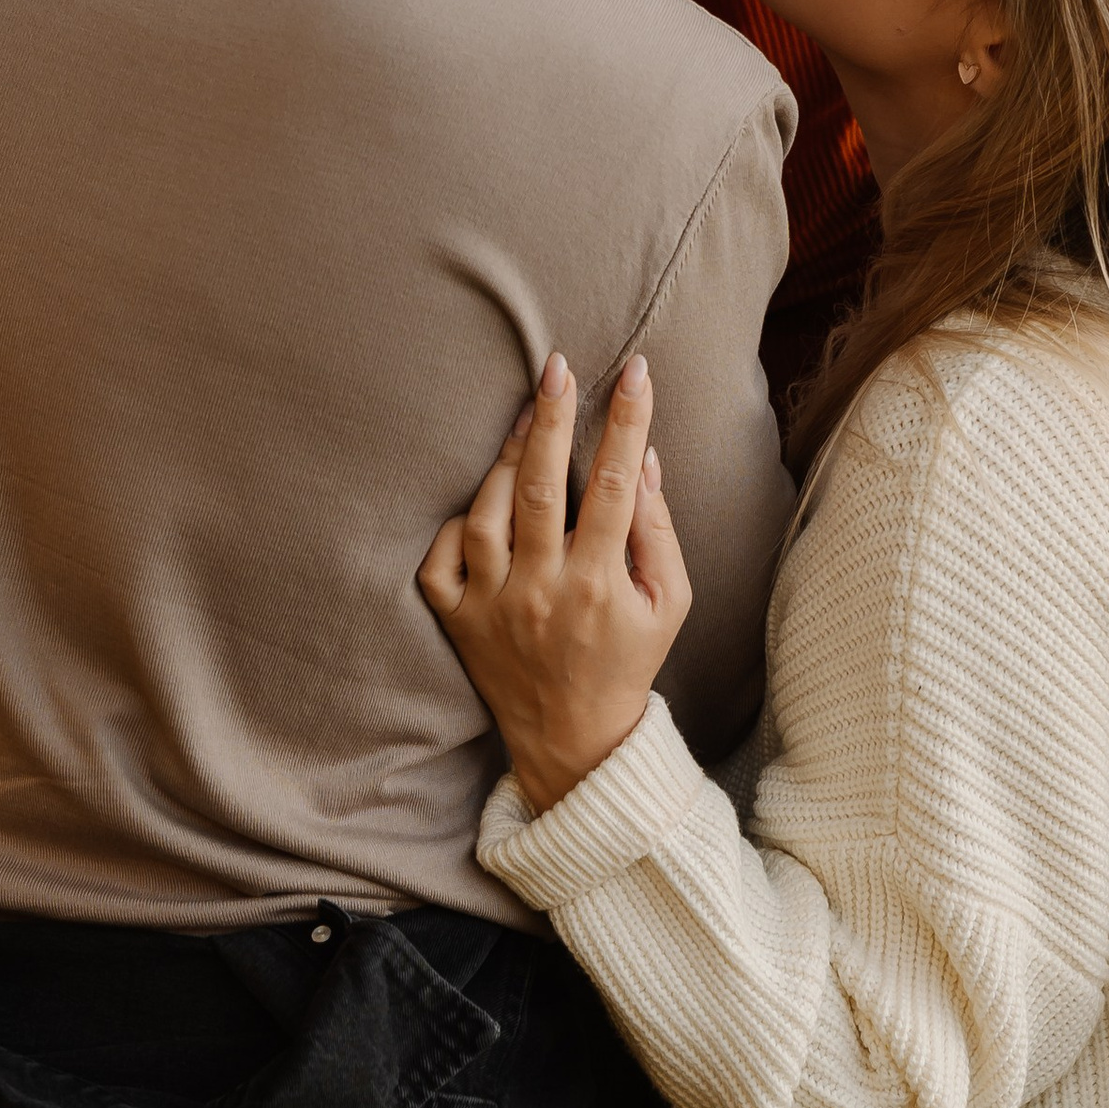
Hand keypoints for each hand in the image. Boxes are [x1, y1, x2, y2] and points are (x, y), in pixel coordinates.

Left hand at [419, 350, 692, 811]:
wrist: (574, 740)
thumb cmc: (628, 660)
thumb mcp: (668, 603)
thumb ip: (657, 531)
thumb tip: (643, 457)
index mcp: (601, 585)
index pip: (613, 486)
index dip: (626, 421)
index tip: (634, 372)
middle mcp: (542, 592)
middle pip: (539, 488)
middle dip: (549, 419)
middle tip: (555, 366)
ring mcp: (493, 607)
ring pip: (485, 515)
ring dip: (502, 463)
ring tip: (524, 423)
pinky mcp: (458, 622)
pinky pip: (440, 559)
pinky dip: (454, 526)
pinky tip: (480, 504)